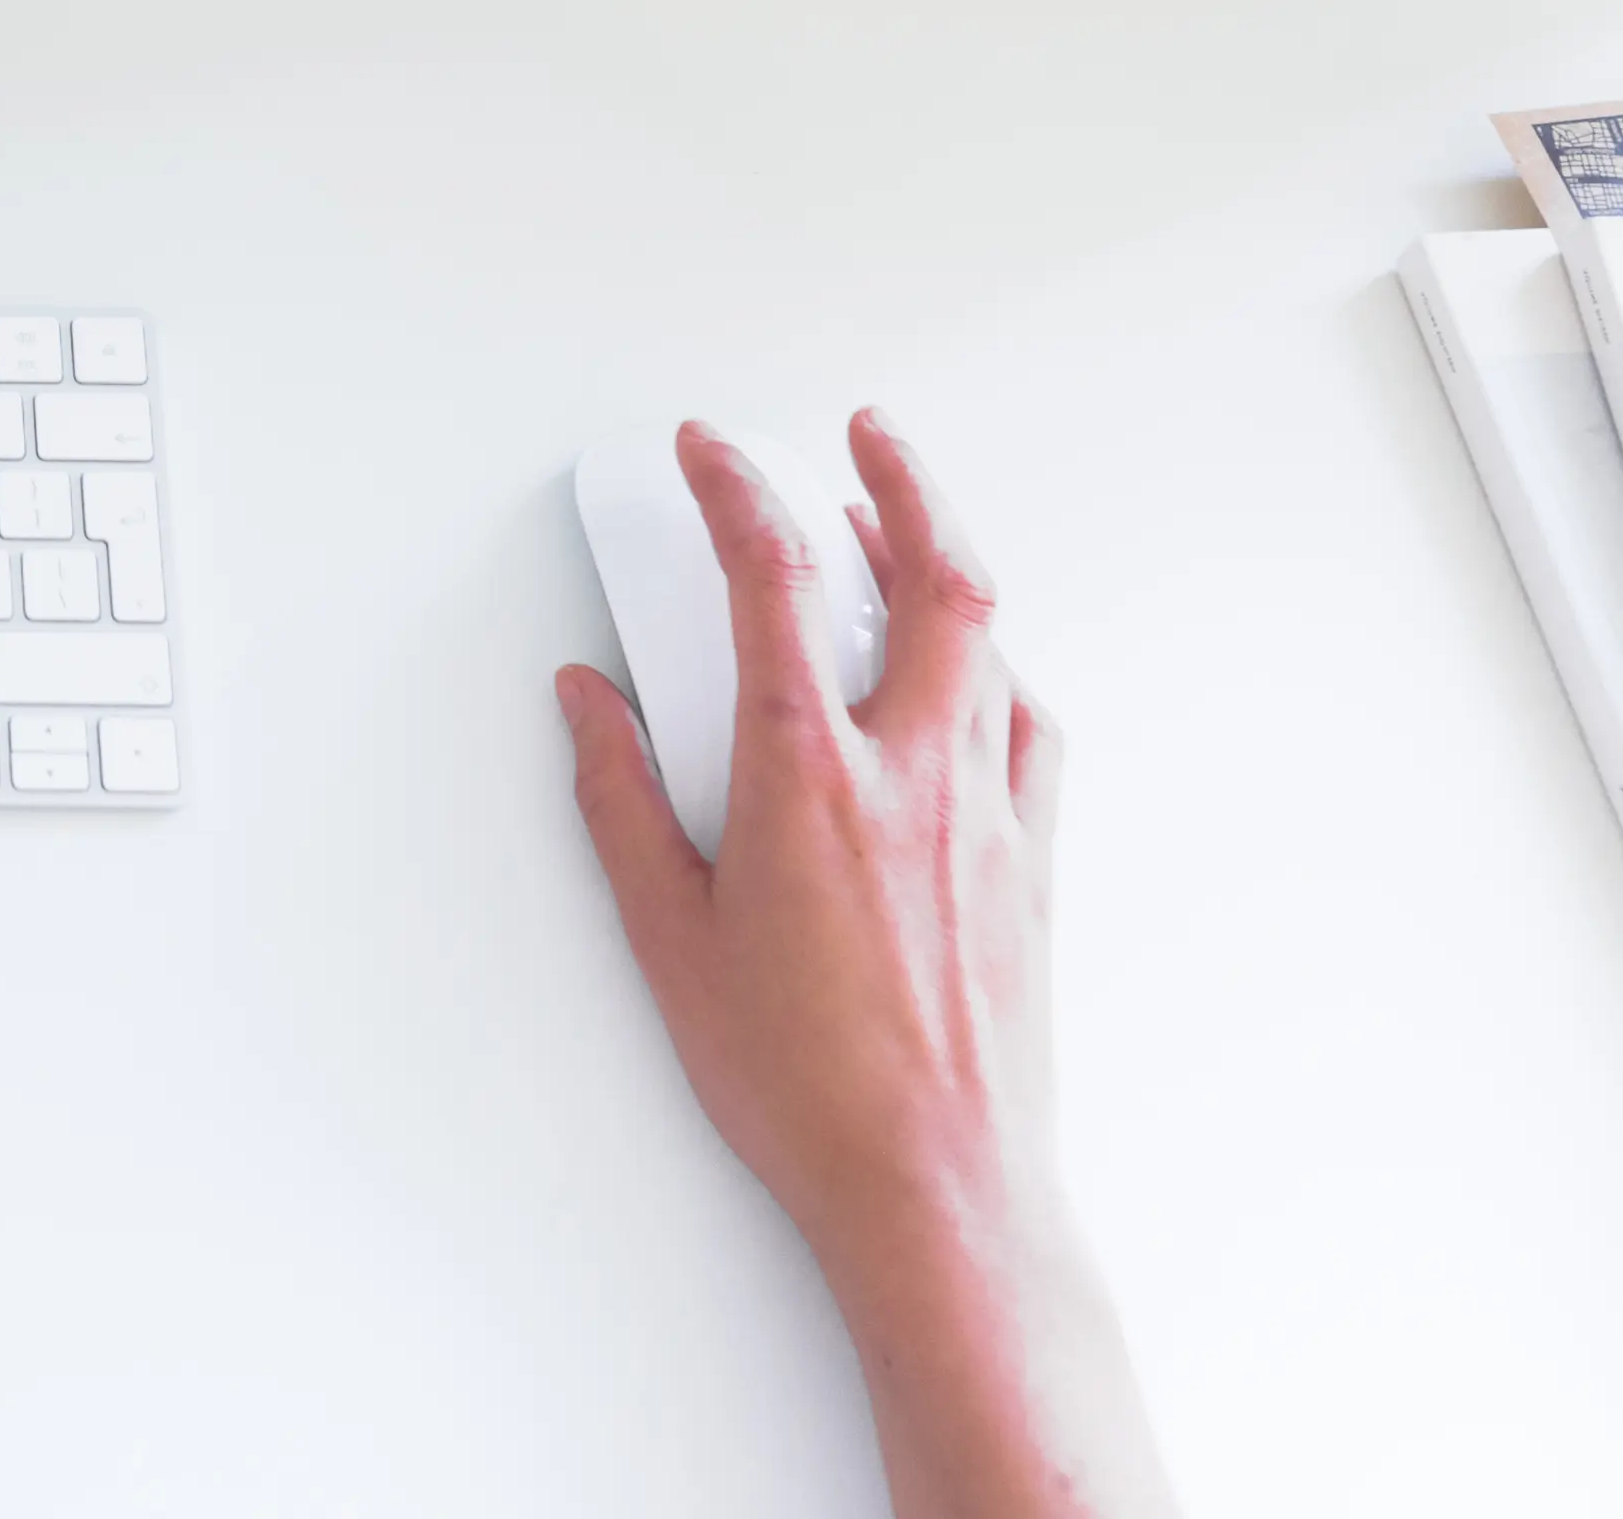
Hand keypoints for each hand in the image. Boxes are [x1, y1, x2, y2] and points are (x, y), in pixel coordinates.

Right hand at [561, 416, 1175, 1518]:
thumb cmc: (802, 1085)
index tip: (709, 452)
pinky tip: (971, 680)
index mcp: (808, 778)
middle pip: (935, 574)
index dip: (734, 489)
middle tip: (863, 434)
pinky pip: (1028, 730)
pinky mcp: (1031, 866)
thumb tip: (590, 704)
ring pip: (991, 644)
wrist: (938, 1188)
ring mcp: (988, 816)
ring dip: (947, 567)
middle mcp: (913, 774)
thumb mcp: (668, 939)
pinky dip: (996, 676)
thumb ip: (621, 801)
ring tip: (904, 535)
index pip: (770, 579)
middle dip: (900, 480)